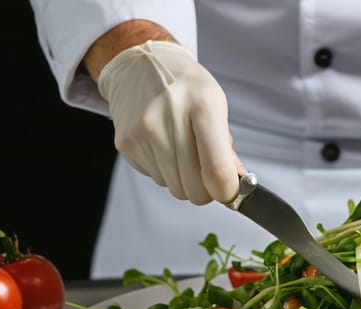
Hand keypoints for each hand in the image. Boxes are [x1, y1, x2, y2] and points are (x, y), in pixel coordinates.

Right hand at [96, 40, 241, 204]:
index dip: (226, 191)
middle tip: (205, 169)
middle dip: (205, 188)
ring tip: (181, 149)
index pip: (216, 170)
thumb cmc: (184, 84)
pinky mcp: (126, 143)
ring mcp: (144, 132)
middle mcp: (171, 118)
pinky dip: (164, 169)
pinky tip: (163, 144)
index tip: (228, 191)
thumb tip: (234, 183)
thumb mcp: (216, 103)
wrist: (139, 65)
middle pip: (194, 188)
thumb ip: (226, 146)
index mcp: (203, 106)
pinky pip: (155, 178)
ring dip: (183, 179)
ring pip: (174, 187)